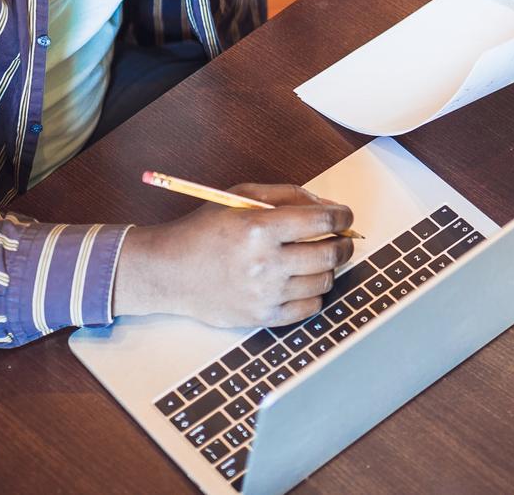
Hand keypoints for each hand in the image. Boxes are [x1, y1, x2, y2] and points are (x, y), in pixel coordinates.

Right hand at [113, 185, 354, 327]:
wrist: (169, 272)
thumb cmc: (205, 230)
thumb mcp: (242, 196)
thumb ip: (288, 196)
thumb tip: (330, 207)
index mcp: (260, 228)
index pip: (323, 220)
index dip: (343, 216)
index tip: (344, 217)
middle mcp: (265, 263)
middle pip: (330, 254)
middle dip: (343, 243)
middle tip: (339, 239)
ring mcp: (265, 294)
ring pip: (324, 281)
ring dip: (327, 268)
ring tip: (314, 260)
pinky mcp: (262, 317)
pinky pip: (309, 309)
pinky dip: (313, 294)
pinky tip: (301, 282)